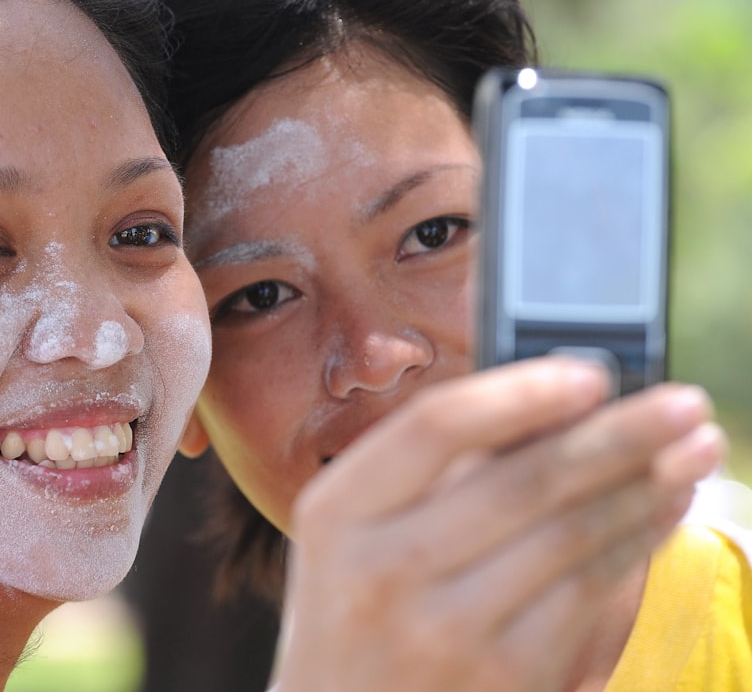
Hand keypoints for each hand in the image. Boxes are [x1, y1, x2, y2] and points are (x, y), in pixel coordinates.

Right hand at [274, 357, 724, 691]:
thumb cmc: (358, 604)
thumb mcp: (357, 529)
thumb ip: (430, 468)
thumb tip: (555, 405)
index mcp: (339, 511)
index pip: (435, 428)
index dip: (520, 392)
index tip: (590, 372)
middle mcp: (385, 570)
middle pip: (522, 481)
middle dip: (620, 435)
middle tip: (683, 402)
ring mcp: (445, 631)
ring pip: (570, 538)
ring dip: (646, 486)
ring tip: (694, 449)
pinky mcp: (503, 679)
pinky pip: (589, 595)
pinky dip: (637, 544)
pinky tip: (662, 510)